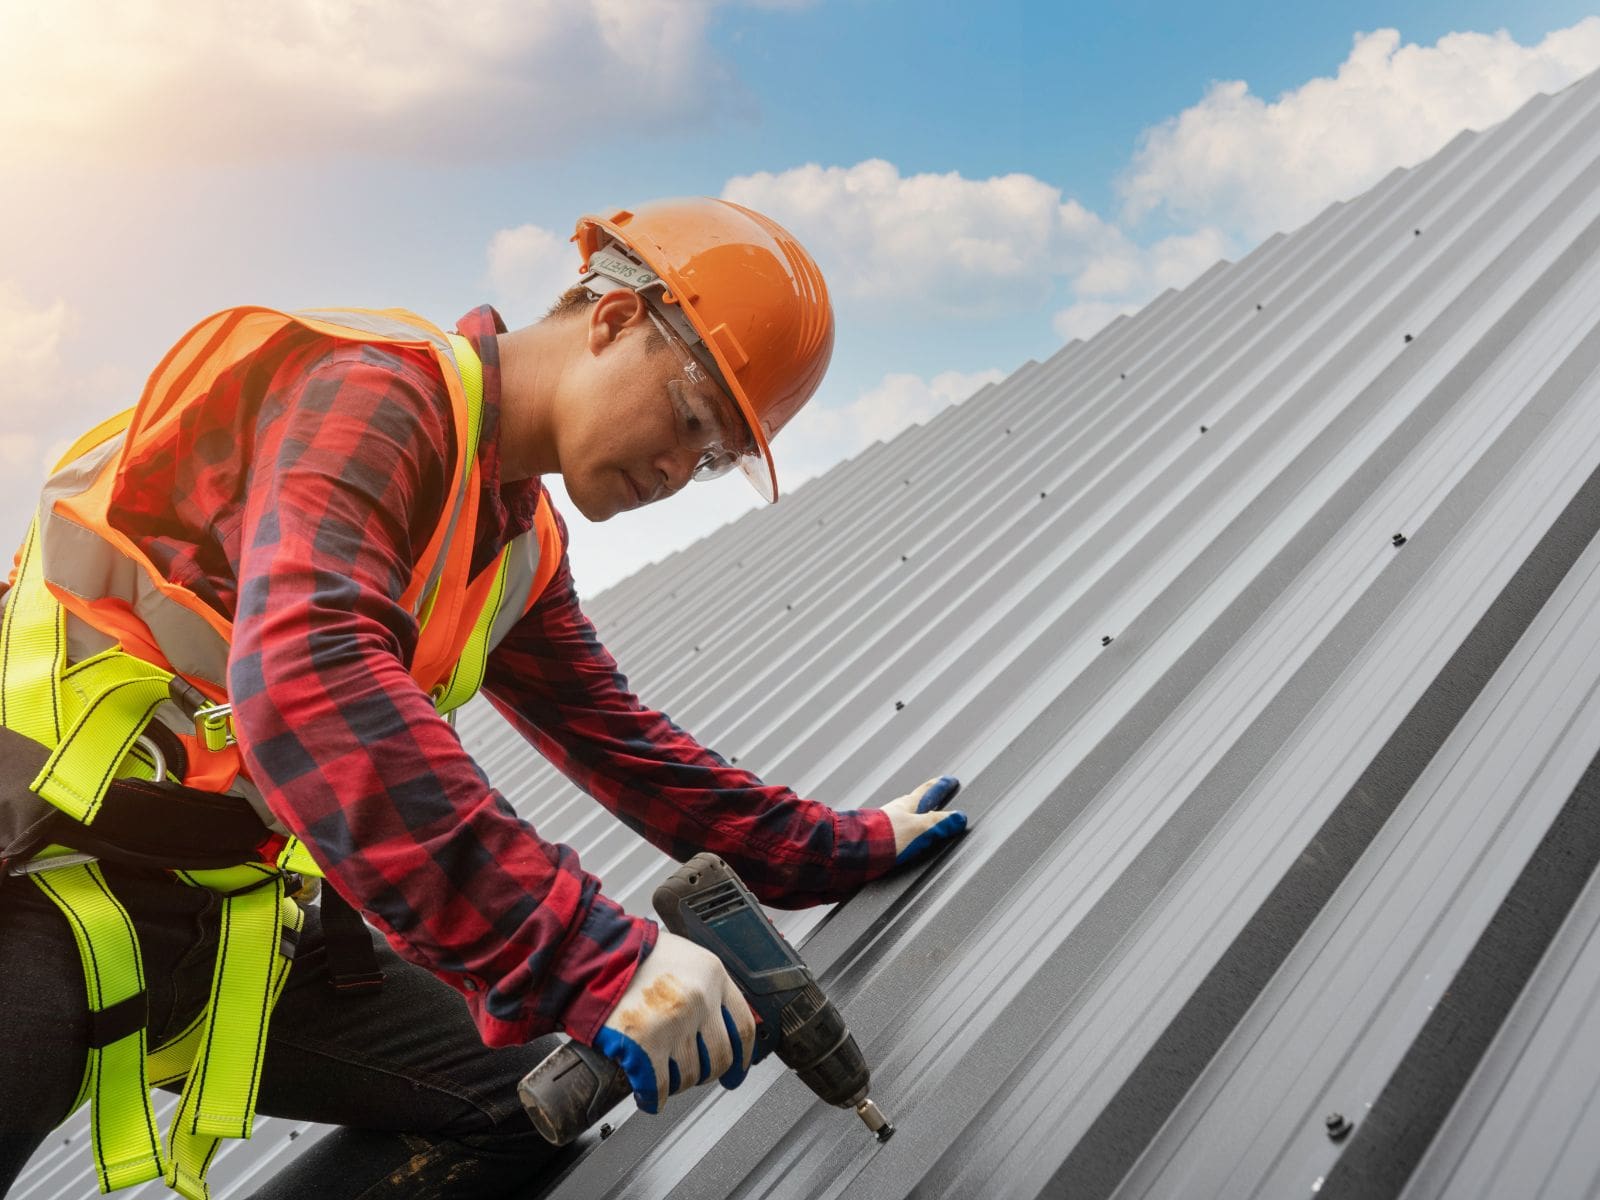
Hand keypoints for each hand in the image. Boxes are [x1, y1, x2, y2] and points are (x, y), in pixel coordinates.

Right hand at [592, 929, 756, 1113]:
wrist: (593, 954)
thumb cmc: (633, 953)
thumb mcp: (685, 957)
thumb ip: (705, 984)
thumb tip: (718, 1021)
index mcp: (713, 975)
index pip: (743, 1027)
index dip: (742, 1058)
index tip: (736, 1073)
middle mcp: (699, 1000)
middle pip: (719, 1057)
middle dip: (707, 1074)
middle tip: (694, 1076)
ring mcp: (674, 1023)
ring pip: (690, 1075)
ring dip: (677, 1084)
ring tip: (664, 1079)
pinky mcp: (644, 1044)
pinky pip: (658, 1086)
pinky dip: (653, 1098)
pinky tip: (649, 1097)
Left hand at [883, 775, 967, 865]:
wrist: (856, 850)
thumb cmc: (885, 837)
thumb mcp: (920, 829)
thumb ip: (939, 824)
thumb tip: (959, 817)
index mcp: (908, 805)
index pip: (928, 792)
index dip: (940, 786)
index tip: (949, 780)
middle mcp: (896, 812)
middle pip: (915, 802)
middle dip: (926, 798)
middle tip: (935, 792)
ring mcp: (886, 824)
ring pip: (904, 815)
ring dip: (914, 814)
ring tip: (920, 815)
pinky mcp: (878, 838)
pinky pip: (897, 830)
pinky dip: (904, 830)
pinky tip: (903, 837)